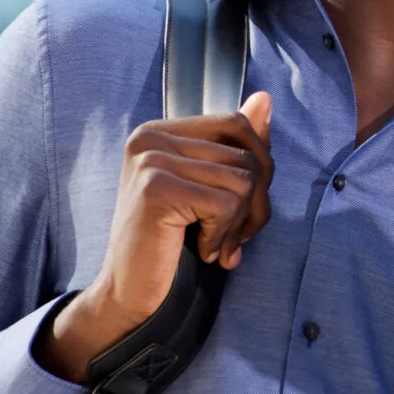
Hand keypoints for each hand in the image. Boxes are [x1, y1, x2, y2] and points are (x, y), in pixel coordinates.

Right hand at [37, 92, 273, 383]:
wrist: (129, 295)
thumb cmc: (171, 243)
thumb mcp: (209, 189)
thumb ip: (234, 146)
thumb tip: (265, 98)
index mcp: (160, 130)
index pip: (237, 124)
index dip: (258, 168)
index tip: (243, 207)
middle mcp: (150, 137)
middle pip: (246, 154)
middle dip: (256, 202)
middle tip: (236, 236)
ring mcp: (150, 160)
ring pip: (243, 181)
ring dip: (241, 225)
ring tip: (218, 245)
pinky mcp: (155, 189)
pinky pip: (227, 204)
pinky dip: (224, 236)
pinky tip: (202, 251)